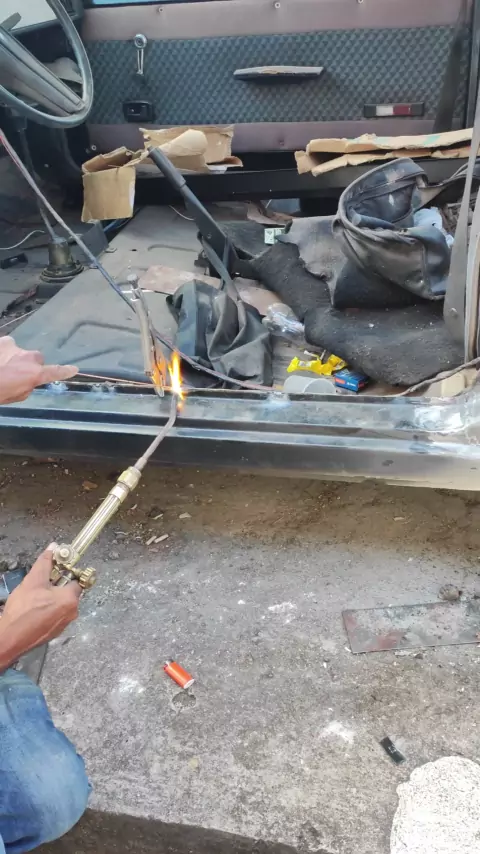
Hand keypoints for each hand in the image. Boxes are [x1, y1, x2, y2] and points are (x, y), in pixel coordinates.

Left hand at [0, 336, 77, 403]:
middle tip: (15, 374)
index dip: (65, 371)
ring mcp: (13, 346)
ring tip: (0, 367)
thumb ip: (25, 388)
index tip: (74, 369)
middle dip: (29, 365)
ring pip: (18, 351)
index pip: (55, 372)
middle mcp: (27, 357)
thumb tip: (27, 381)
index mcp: (33, 374)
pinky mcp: (2, 340)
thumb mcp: (13, 397)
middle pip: (35, 358)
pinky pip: (5, 346)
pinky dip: (1, 352)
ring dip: (12, 358)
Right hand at [0, 545, 80, 667]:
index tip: (55, 571)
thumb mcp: (33, 581)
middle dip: (56, 587)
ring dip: (51, 599)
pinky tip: (33, 610)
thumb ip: (45, 563)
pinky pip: (54, 616)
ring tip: (34, 598)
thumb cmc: (23, 609)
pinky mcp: (54, 633)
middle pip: (68, 593)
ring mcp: (63, 625)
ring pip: (60, 604)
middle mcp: (72, 613)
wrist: (9, 638)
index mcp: (71, 600)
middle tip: (40, 585)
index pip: (76, 580)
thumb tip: (53, 547)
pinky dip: (47, 611)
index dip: (65, 573)